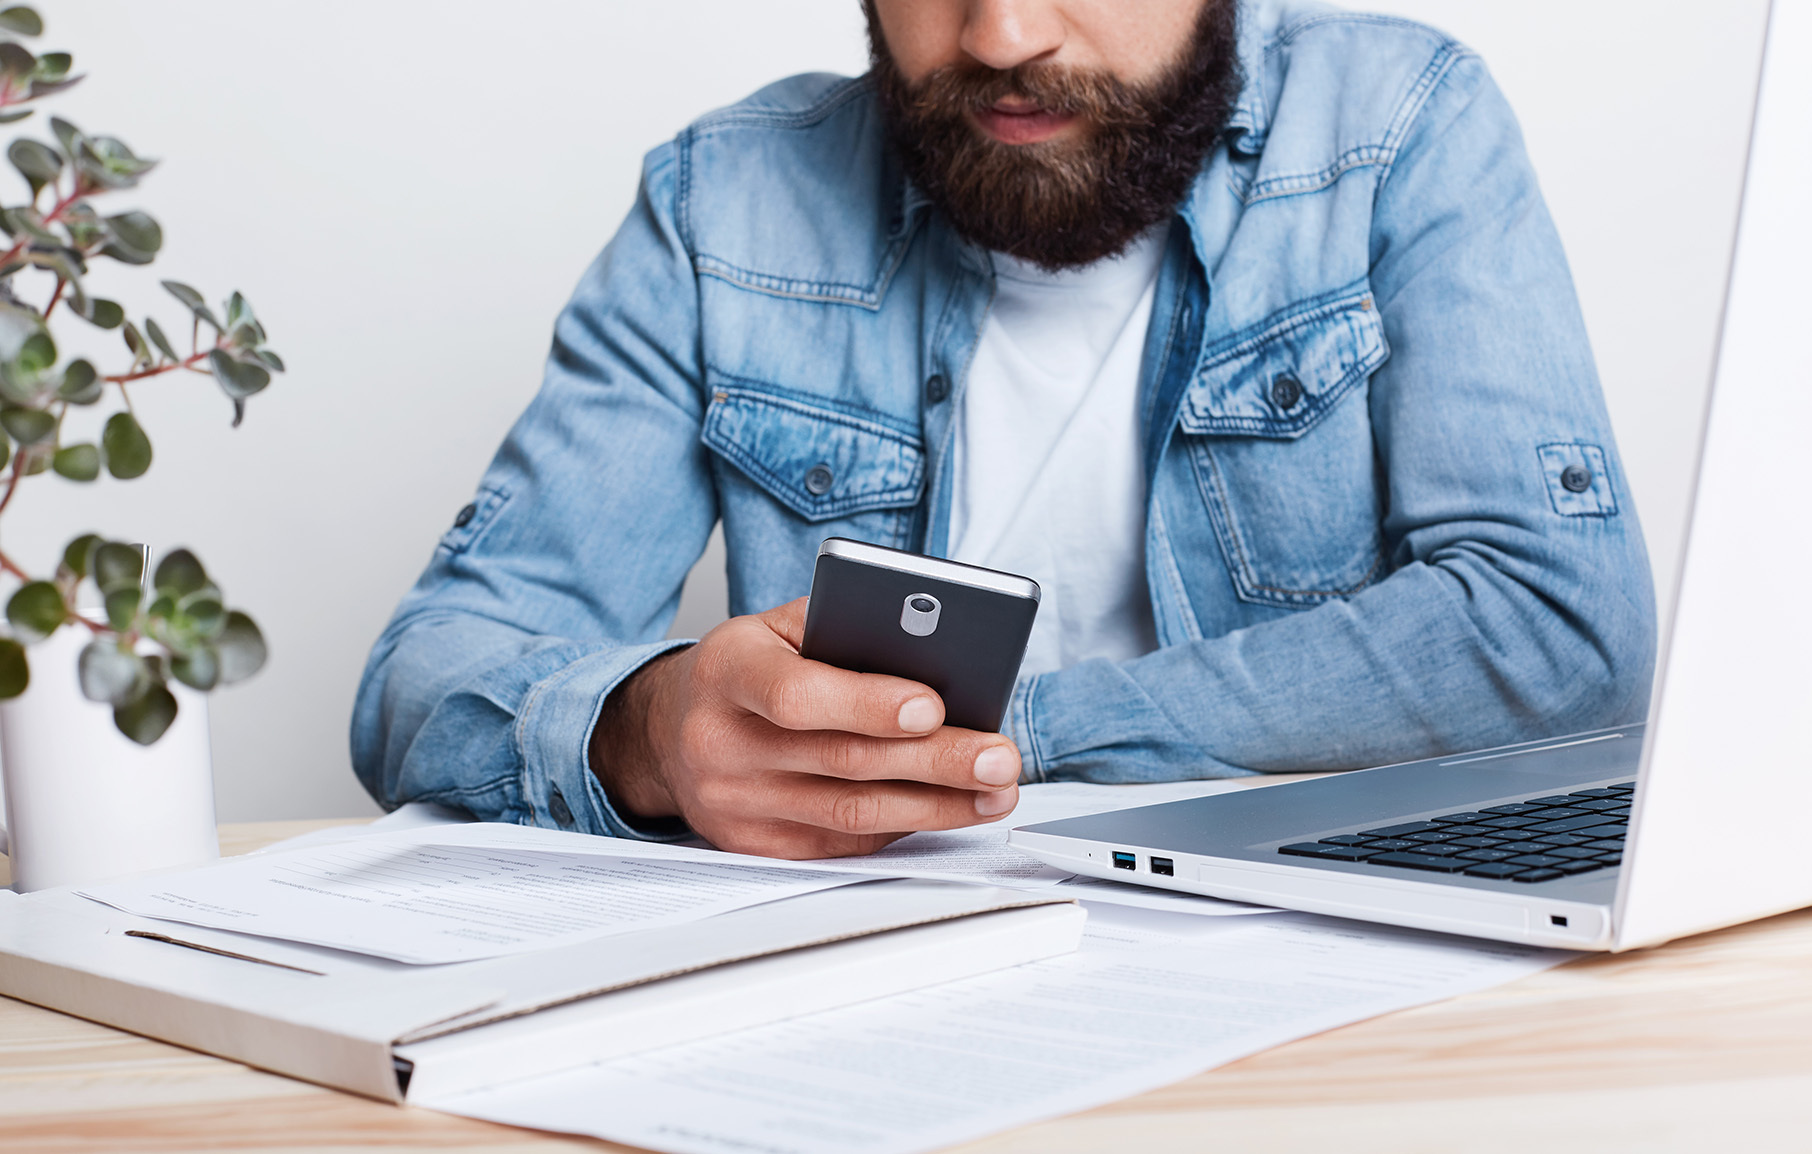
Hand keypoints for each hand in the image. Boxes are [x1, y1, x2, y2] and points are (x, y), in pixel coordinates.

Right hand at [589, 597, 1020, 858]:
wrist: (667, 732)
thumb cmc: (744, 668)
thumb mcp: (776, 626)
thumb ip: (843, 627)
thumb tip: (934, 645)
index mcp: (727, 671)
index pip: (796, 696)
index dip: (867, 704)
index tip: (934, 706)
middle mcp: (723, 743)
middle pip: (842, 761)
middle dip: (934, 761)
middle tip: (999, 758)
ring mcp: (737, 804)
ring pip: (852, 813)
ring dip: (936, 805)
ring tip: (995, 790)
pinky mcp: (758, 844)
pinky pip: (845, 839)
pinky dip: (905, 824)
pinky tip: (950, 808)